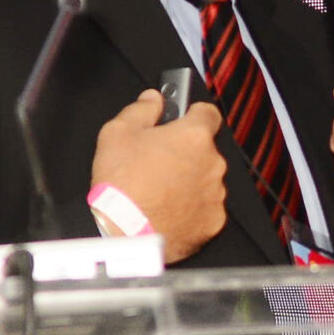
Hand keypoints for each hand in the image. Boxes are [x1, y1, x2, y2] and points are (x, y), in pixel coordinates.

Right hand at [91, 90, 228, 260]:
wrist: (127, 235)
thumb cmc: (121, 183)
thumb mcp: (117, 133)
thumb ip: (140, 109)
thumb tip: (153, 99)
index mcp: (194, 136)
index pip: (208, 113)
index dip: (193, 115)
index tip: (180, 121)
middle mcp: (213, 163)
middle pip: (205, 150)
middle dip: (186, 154)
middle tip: (158, 164)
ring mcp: (216, 194)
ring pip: (206, 180)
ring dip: (190, 181)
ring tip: (160, 191)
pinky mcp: (213, 221)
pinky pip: (205, 208)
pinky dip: (191, 209)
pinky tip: (168, 211)